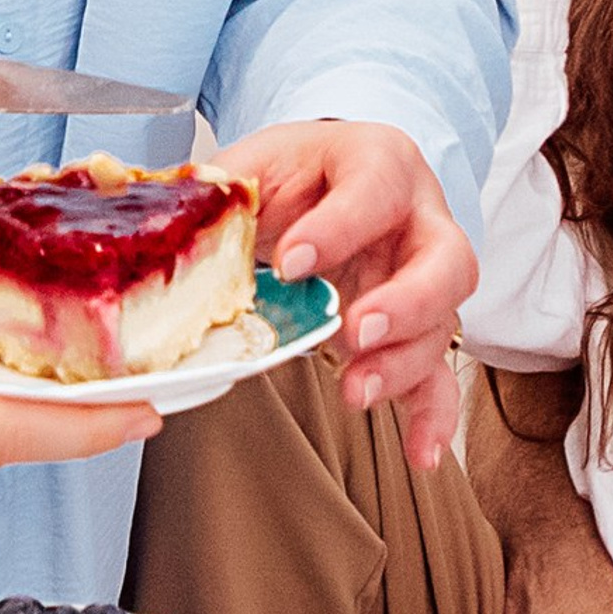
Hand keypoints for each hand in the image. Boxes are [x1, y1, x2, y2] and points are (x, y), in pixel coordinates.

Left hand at [218, 122, 475, 469]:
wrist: (318, 184)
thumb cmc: (292, 174)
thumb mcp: (252, 164)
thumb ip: (216, 189)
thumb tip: (166, 216)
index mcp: (377, 162)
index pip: (375, 188)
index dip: (339, 227)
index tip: (292, 262)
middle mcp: (419, 218)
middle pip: (447, 259)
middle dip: (405, 301)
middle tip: (354, 329)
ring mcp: (426, 276)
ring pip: (442, 322)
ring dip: (403, 363)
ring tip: (355, 391)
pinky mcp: (418, 327)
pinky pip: (439, 374)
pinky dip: (431, 416)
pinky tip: (419, 451)